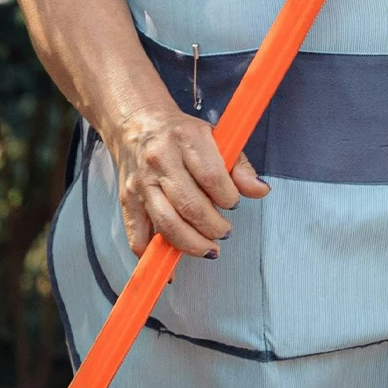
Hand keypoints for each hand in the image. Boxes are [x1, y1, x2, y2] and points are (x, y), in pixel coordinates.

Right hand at [108, 98, 269, 258]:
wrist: (139, 125)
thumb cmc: (180, 134)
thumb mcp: (215, 137)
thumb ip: (239, 165)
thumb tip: (259, 189)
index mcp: (187, 139)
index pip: (212, 177)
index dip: (228, 197)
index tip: (233, 203)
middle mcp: (161, 160)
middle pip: (190, 206)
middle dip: (213, 227)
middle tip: (224, 231)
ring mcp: (142, 182)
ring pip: (167, 224)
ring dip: (192, 244)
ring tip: (208, 247)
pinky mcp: (127, 200)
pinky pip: (138, 236)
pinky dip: (154, 255)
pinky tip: (170, 262)